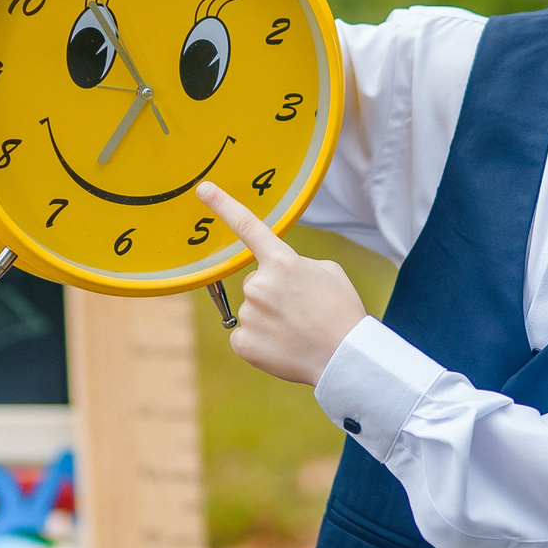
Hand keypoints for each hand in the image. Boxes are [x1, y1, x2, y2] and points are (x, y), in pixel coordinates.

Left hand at [197, 181, 365, 385]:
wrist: (344, 358)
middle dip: (274, 293)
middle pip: (256, 282)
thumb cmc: (341, 311)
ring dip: (269, 318)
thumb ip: (295, 265)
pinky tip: (283, 346)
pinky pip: (245, 335)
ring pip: (252, 310)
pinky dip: (261, 341)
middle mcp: (259, 285)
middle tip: (302, 310)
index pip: (248, 226)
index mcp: (281, 262)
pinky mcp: (242, 342)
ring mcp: (248, 314)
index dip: (223, 205)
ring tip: (297, 331)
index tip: (202, 189)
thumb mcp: (327, 272)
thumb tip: (275, 276)